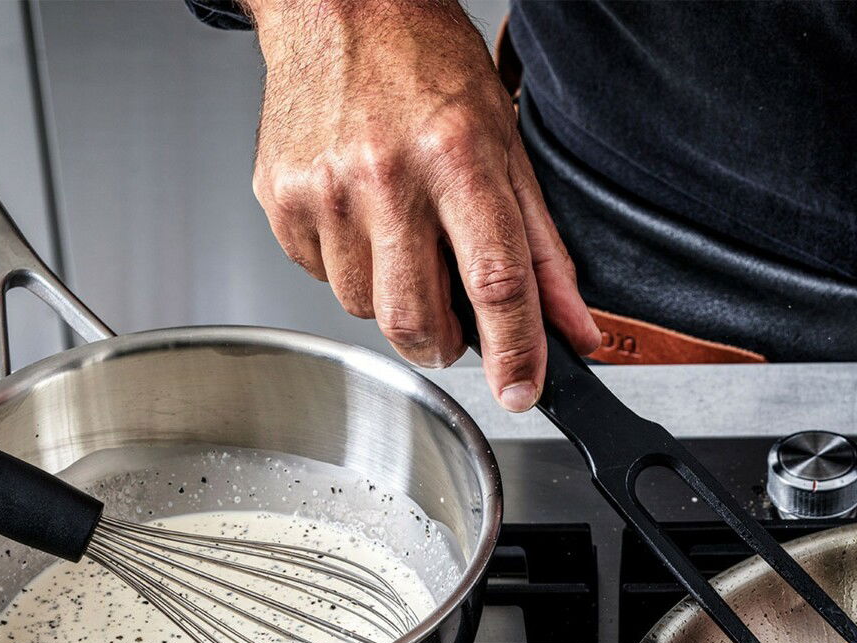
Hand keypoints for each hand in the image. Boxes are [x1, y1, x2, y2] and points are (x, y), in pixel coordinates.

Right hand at [245, 0, 598, 409]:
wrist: (339, 3)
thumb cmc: (426, 66)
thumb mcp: (506, 147)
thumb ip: (544, 252)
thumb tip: (576, 331)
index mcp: (456, 157)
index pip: (496, 282)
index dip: (513, 352)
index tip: (522, 389)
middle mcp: (386, 174)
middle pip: (417, 322)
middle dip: (444, 343)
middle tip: (454, 316)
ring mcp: (325, 189)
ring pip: (366, 310)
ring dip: (393, 297)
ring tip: (400, 234)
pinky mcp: (281, 199)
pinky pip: (322, 278)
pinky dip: (350, 267)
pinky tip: (360, 215)